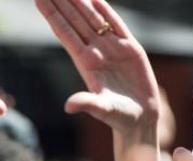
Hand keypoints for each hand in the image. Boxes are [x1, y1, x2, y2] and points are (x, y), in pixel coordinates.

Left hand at [35, 0, 158, 135]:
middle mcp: (96, 52)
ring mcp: (112, 49)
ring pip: (93, 19)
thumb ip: (87, 104)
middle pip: (75, 21)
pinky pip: (116, 24)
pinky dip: (106, 10)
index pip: (64, 33)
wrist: (140, 118)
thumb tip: (69, 106)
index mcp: (86, 63)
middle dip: (62, 1)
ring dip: (80, 1)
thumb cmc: (119, 117)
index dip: (52, 14)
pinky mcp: (130, 49)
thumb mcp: (103, 110)